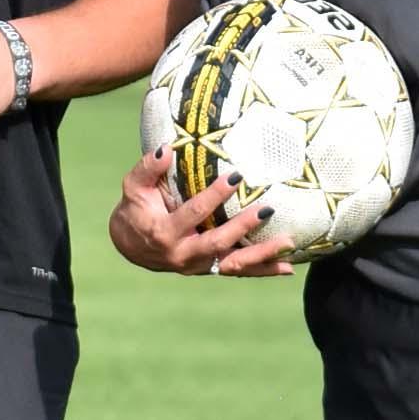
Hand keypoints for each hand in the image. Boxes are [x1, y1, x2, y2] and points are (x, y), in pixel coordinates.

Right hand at [109, 149, 295, 277]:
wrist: (130, 246)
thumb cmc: (135, 209)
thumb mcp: (133, 187)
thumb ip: (148, 168)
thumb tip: (166, 148)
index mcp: (164, 232)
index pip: (194, 213)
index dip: (215, 196)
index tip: (236, 177)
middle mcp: (182, 254)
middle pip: (218, 243)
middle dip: (243, 227)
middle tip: (267, 210)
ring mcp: (198, 266)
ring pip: (233, 264)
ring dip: (262, 256)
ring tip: (288, 244)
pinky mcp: (209, 269)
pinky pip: (238, 271)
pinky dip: (262, 270)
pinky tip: (287, 267)